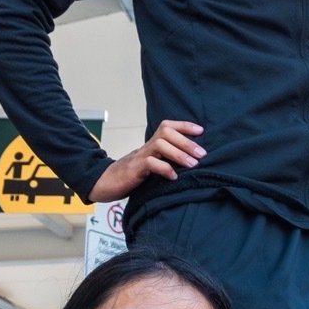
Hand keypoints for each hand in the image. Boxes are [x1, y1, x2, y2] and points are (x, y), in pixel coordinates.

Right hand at [88, 120, 204, 202]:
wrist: (106, 183)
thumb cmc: (132, 175)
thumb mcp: (151, 164)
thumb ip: (165, 160)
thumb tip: (189, 162)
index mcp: (151, 145)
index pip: (167, 126)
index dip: (184, 125)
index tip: (200, 131)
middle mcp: (146, 147)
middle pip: (166, 132)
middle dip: (186, 141)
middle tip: (201, 154)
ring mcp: (139, 157)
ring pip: (160, 145)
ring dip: (179, 154)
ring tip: (192, 165)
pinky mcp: (134, 170)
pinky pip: (150, 164)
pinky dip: (165, 169)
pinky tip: (174, 177)